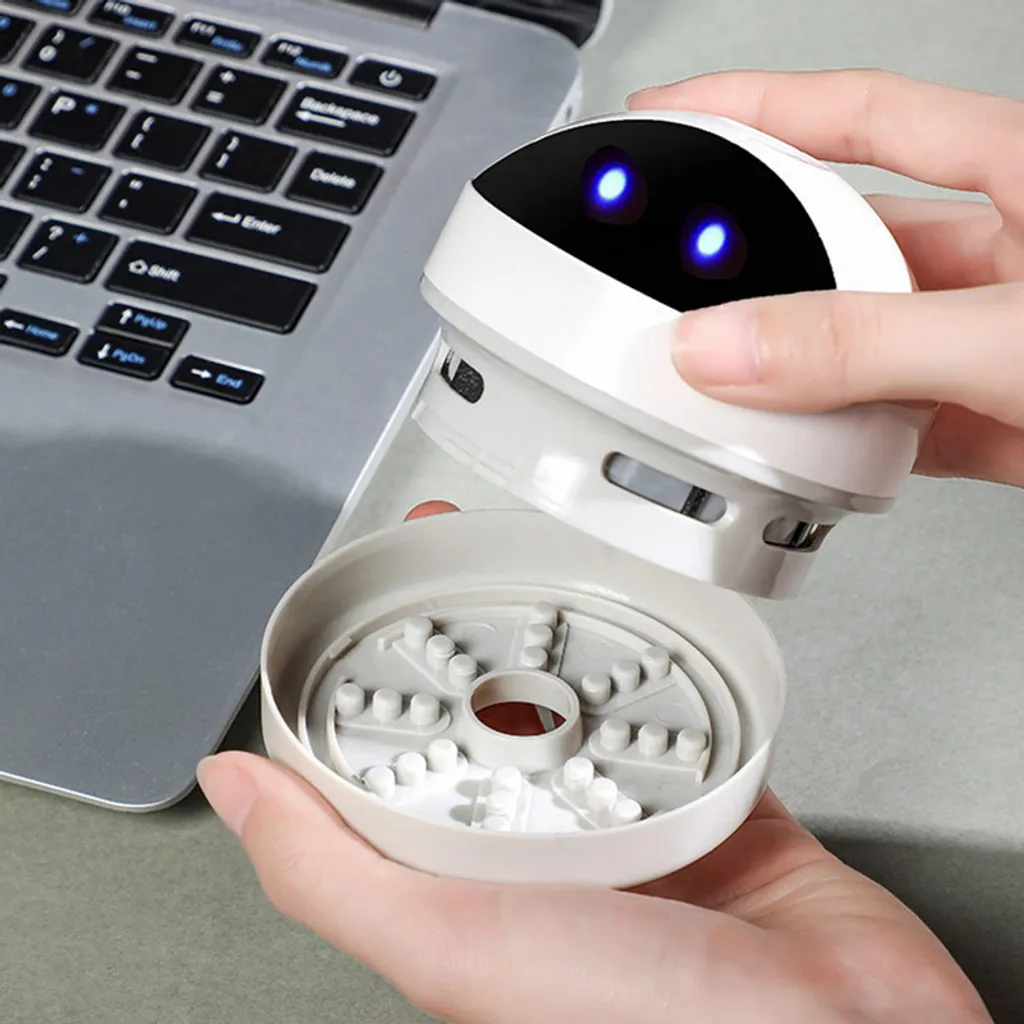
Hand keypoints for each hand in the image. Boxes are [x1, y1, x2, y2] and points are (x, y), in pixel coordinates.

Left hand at [198, 499, 990, 1023]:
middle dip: (466, 628)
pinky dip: (664, 662)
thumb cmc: (650, 1019)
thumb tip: (228, 795)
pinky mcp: (712, 799)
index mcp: (469, 887)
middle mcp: (545, 854)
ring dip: (562, 633)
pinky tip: (645, 619)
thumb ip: (328, 872)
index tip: (356, 604)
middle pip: (489, 714)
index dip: (366, 678)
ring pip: (581, 701)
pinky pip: (680, 707)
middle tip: (455, 553)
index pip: (391, 763)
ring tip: (540, 562)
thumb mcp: (450, 943)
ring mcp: (632, 823)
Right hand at [629, 69, 1023, 488]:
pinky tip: (815, 459)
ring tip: (740, 398)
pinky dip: (848, 446)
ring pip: (863, 345)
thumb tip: (727, 347)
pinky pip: (896, 423)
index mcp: (1022, 177)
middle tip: (687, 300)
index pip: (861, 115)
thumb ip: (866, 342)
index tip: (671, 115)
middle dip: (762, 271)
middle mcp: (1003, 257)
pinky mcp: (996, 420)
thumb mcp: (1011, 334)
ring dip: (804, 378)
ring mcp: (994, 343)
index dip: (758, 105)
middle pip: (845, 243)